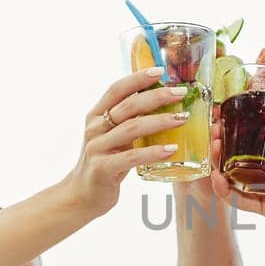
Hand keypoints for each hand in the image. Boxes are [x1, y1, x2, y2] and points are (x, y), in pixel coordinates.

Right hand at [69, 68, 192, 217]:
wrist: (83, 195)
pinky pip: (132, 157)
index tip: (160, 70)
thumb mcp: (113, 137)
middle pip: (128, 105)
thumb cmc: (105, 162)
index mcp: (96, 116)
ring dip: (160, 121)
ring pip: (132, 128)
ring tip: (182, 118)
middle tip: (181, 93)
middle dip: (157, 96)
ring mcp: (97, 148)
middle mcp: (94, 128)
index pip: (117, 89)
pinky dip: (154, 152)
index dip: (138, 78)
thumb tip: (161, 102)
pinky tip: (171, 149)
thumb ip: (129, 121)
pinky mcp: (103, 168)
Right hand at [210, 104, 264, 241]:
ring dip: (222, 164)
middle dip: (226, 144)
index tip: (226, 114)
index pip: (260, 136)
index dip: (242, 126)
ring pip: (238, 176)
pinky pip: (241, 199)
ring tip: (213, 149)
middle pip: (243, 155)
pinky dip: (227, 191)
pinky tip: (217, 178)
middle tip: (214, 131)